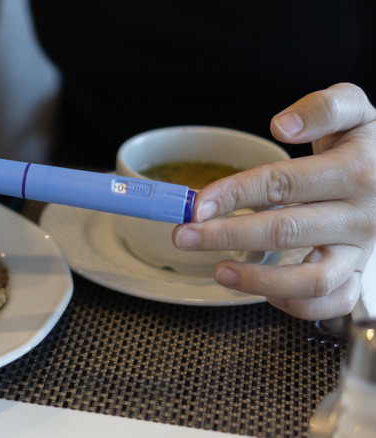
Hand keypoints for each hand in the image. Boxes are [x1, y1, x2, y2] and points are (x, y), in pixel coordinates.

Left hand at [173, 83, 375, 319]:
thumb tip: (284, 125)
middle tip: (184, 236)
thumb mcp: (353, 109)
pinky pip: (332, 302)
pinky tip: (263, 293)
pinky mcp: (359, 272)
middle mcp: (361, 215)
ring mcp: (361, 249)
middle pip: (285, 230)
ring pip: (312, 278)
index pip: (282, 184)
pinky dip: (297, 305)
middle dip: (226, 235)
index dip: (234, 195)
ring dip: (258, 280)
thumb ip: (322, 108)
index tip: (197, 204)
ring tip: (218, 271)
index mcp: (355, 171)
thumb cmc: (367, 142)